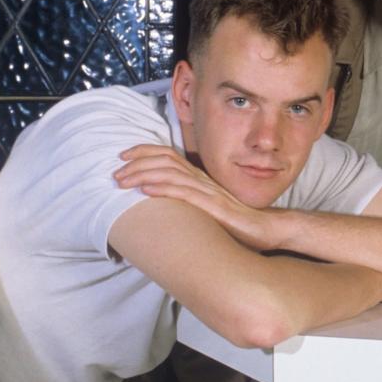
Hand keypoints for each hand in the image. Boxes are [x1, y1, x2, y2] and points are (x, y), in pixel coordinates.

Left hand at [113, 145, 277, 249]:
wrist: (267, 230)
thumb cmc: (238, 224)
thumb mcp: (208, 209)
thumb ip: (189, 203)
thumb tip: (163, 207)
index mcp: (199, 179)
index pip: (169, 156)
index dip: (144, 152)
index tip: (122, 157)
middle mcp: (202, 181)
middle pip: (166, 160)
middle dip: (136, 162)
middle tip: (114, 172)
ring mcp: (209, 192)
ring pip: (171, 174)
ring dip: (142, 174)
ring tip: (122, 180)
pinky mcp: (215, 207)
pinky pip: (185, 193)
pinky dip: (163, 188)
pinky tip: (146, 189)